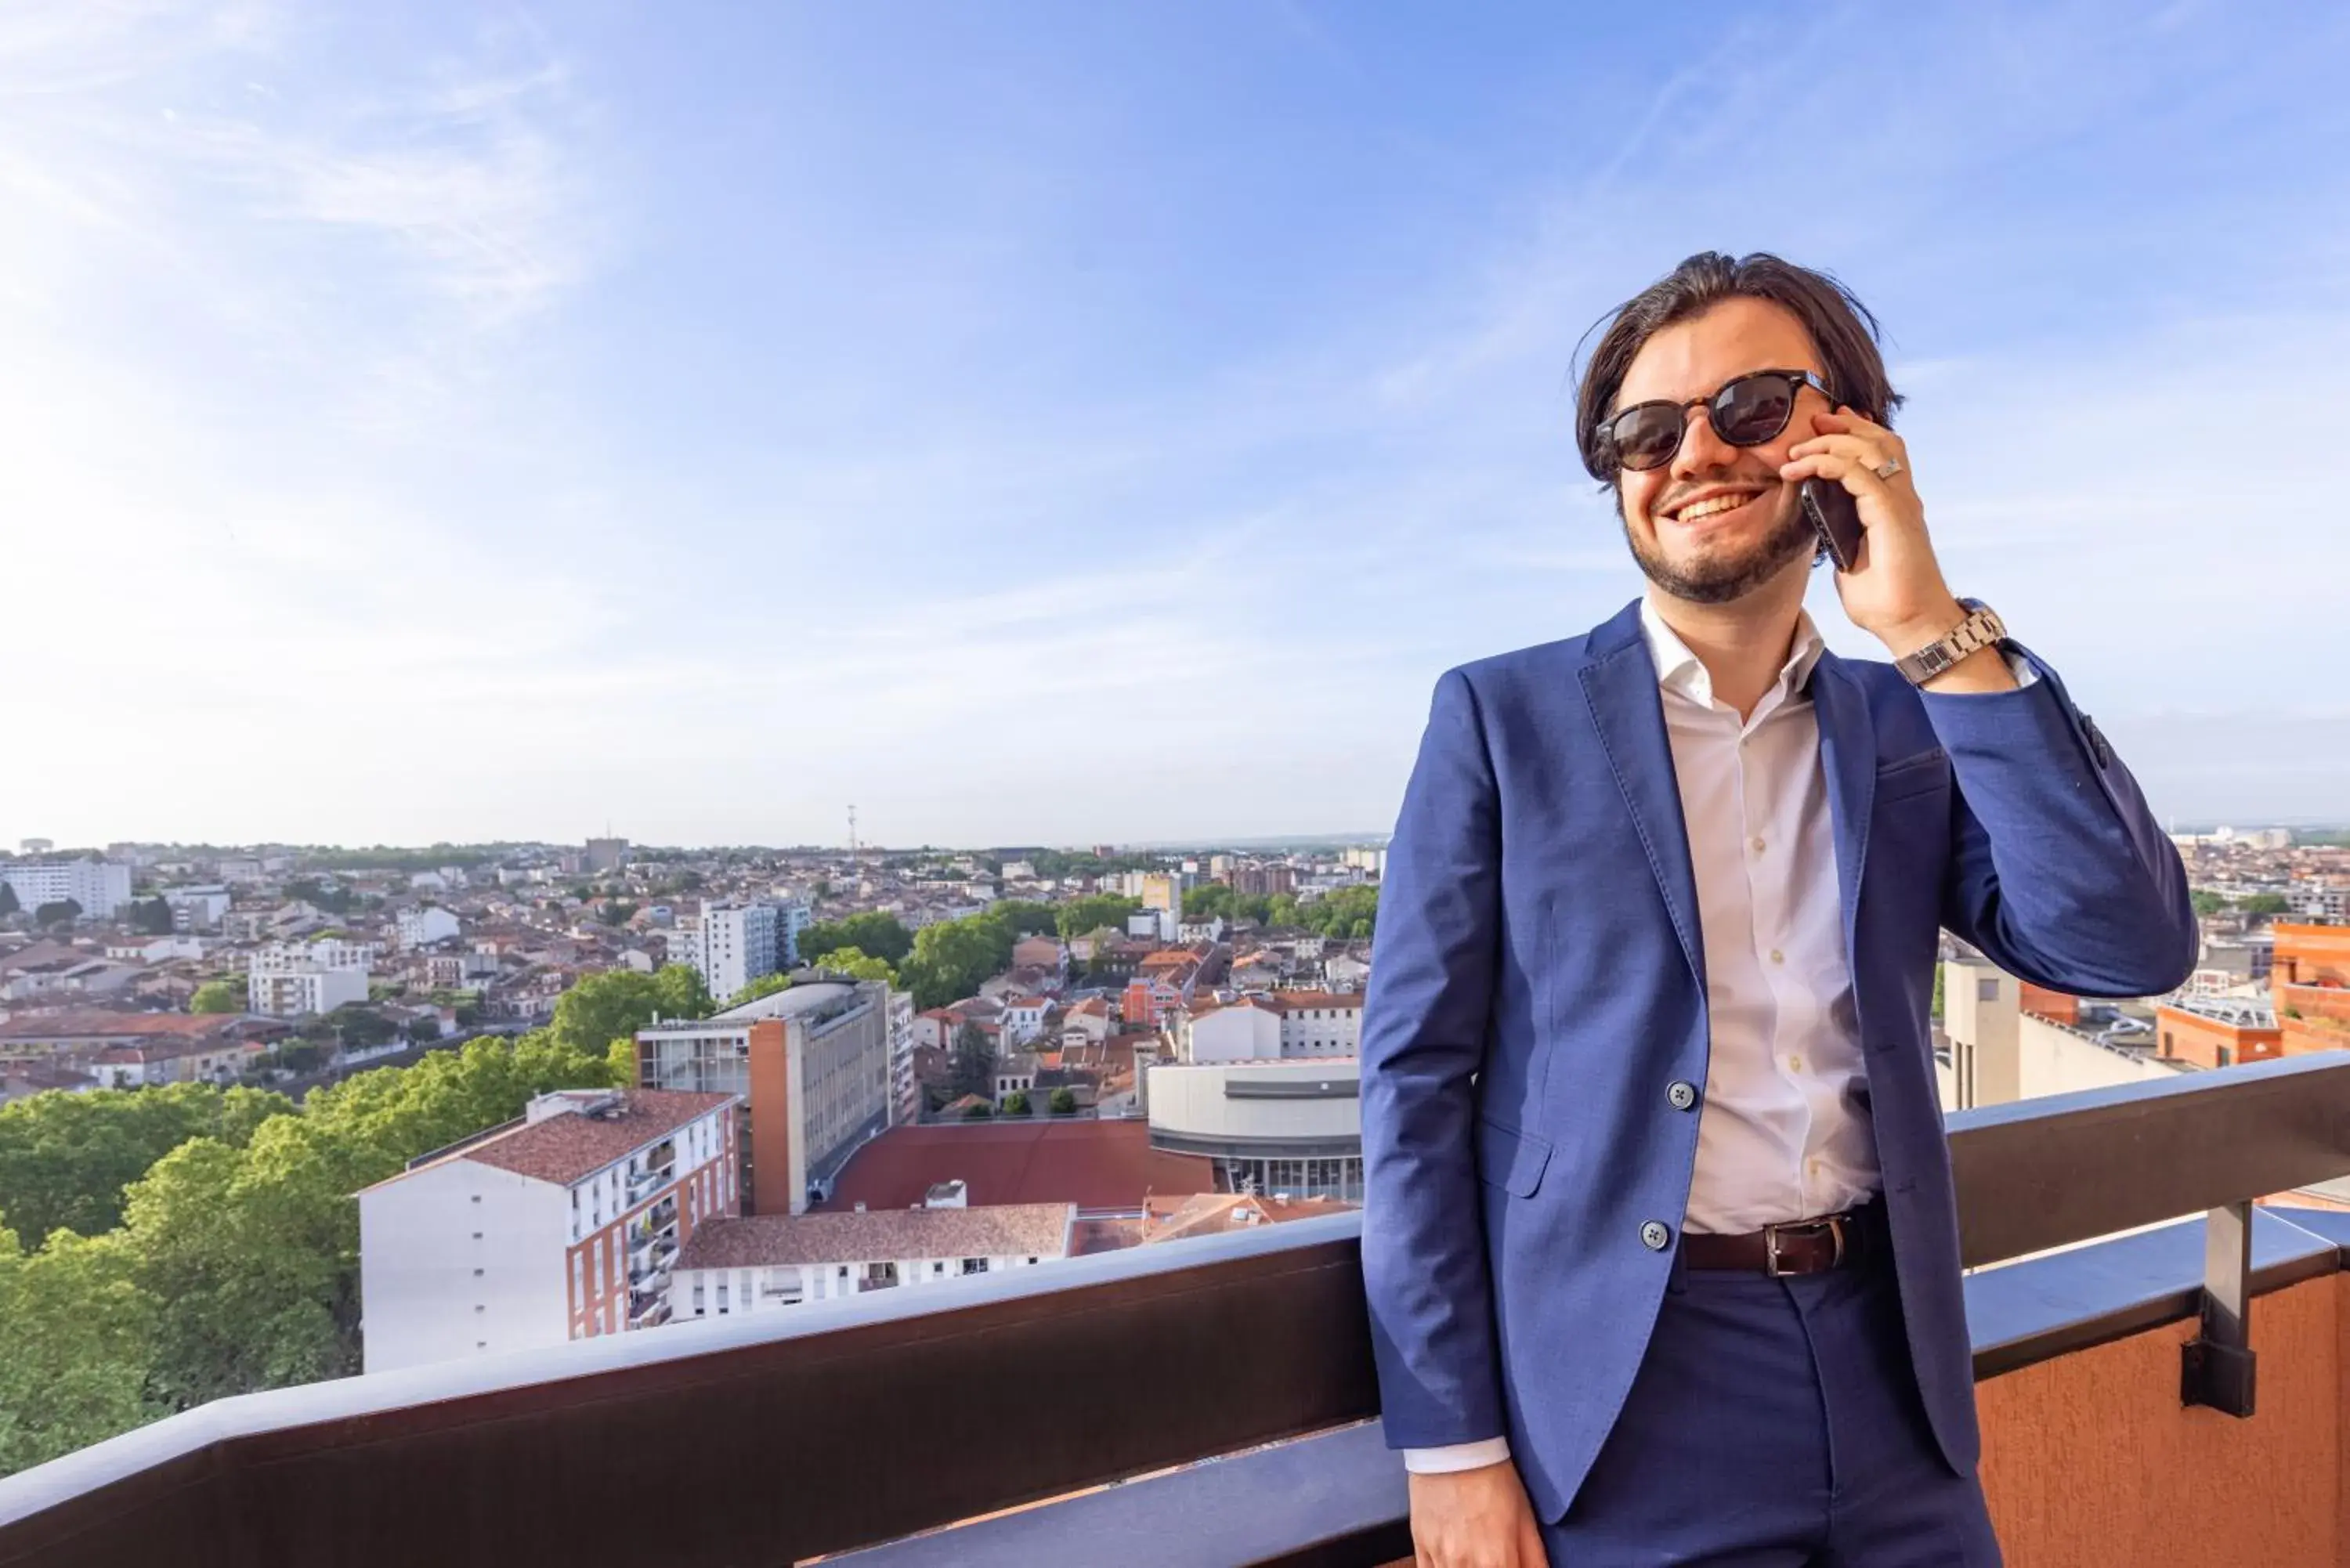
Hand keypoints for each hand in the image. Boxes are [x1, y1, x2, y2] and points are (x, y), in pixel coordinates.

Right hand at [1408, 1459, 1548, 1566]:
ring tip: (1478, 1559)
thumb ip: (1535, 1558)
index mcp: (1498, 1561)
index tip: (1510, 1566)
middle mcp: (1467, 1566)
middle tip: (1494, 1561)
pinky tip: (1456, 1562)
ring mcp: (1441, 1559)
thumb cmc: (1493, 1477)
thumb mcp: (1525, 1517)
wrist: (1453, 1447)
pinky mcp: (1421, 1548)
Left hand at [1779, 407, 1963, 661]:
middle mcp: (1901, 498)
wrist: (1911, 625)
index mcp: (1893, 505)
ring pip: (1871, 450)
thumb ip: (1841, 539)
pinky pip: (1860, 476)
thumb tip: (1823, 531)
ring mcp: (1900, 504)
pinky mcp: (1892, 516)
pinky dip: (1830, 465)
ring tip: (1797, 450)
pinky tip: (1804, 469)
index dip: (1855, 432)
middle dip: (1843, 426)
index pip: (1881, 453)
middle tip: (1809, 425)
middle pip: (1879, 441)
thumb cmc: (1887, 601)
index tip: (1822, 427)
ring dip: (1831, 442)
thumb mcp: (1851, 562)